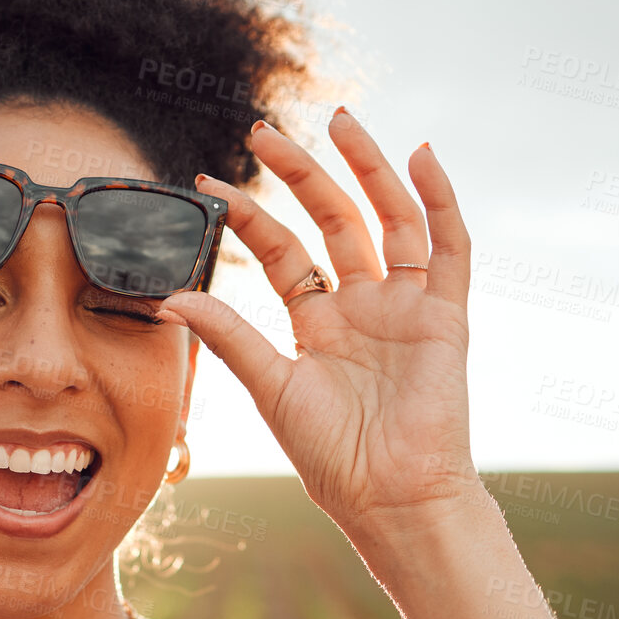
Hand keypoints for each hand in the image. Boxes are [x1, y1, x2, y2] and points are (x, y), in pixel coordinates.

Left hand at [159, 112, 477, 529]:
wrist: (391, 497)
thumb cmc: (333, 457)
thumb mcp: (270, 387)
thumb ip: (228, 337)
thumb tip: (169, 298)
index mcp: (318, 323)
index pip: (282, 252)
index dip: (249, 217)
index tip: (209, 185)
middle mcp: (363, 306)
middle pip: (333, 221)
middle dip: (302, 174)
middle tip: (264, 131)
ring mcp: (406, 306)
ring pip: (389, 218)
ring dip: (368, 168)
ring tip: (341, 122)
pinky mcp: (446, 315)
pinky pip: (449, 246)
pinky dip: (440, 200)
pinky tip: (422, 156)